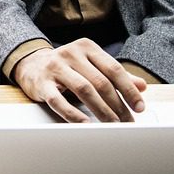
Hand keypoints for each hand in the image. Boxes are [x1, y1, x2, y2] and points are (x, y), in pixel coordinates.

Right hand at [11, 41, 146, 122]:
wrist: (31, 64)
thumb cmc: (67, 67)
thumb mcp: (91, 66)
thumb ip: (115, 75)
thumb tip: (142, 87)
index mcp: (87, 47)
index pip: (113, 69)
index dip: (129, 90)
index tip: (140, 107)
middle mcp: (71, 54)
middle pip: (100, 82)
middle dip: (117, 105)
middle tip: (127, 122)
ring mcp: (55, 67)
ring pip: (83, 90)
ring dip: (101, 111)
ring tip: (112, 125)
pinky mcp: (42, 83)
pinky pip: (59, 101)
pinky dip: (74, 114)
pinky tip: (85, 124)